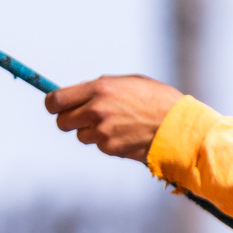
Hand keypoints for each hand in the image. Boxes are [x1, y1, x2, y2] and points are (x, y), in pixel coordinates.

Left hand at [46, 75, 184, 162]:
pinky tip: (127, 134)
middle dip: (70, 120)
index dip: (53, 105)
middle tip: (83, 118)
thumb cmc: (157, 99)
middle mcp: (96, 110)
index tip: (56, 107)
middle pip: (62, 122)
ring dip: (92, 132)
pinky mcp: (111, 149)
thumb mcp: (128, 83)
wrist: (179, 126)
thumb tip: (78, 95)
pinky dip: (108, 142)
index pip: (56, 100)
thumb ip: (100, 89)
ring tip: (116, 124)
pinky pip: (100, 145)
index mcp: (99, 88)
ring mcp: (102, 132)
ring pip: (81, 135)